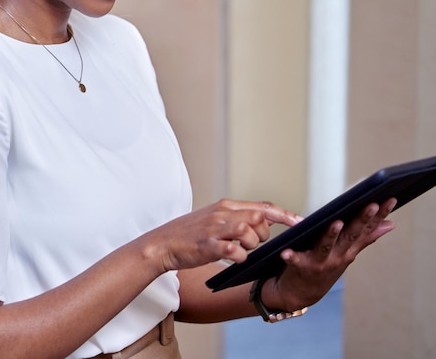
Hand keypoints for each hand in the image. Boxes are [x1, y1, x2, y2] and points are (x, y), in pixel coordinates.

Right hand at [147, 199, 302, 274]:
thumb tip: (260, 224)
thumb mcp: (214, 219)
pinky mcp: (207, 245)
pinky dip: (239, 256)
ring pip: (249, 231)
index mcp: (226, 205)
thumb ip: (236, 219)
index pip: (262, 206)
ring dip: (251, 245)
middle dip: (264, 234)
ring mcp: (215, 228)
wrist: (162, 244)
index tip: (301, 222)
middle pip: (259, 218)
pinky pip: (234, 250)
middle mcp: (223, 213)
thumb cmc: (191, 234)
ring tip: (241, 251)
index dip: (284, 215)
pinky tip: (233, 259)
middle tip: (254, 244)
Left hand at [263, 197, 396, 311]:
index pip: (367, 230)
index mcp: (349, 250)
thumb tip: (390, 224)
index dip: (379, 216)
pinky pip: (296, 261)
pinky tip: (286, 251)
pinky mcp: (300, 267)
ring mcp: (320, 263)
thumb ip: (366, 237)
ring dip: (331, 235)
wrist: (302, 294)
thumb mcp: (349, 253)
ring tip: (336, 222)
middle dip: (362, 220)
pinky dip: (292, 256)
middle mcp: (338, 257)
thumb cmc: (325, 267)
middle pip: (351, 236)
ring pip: (326, 247)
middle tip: (371, 204)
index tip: (390, 200)